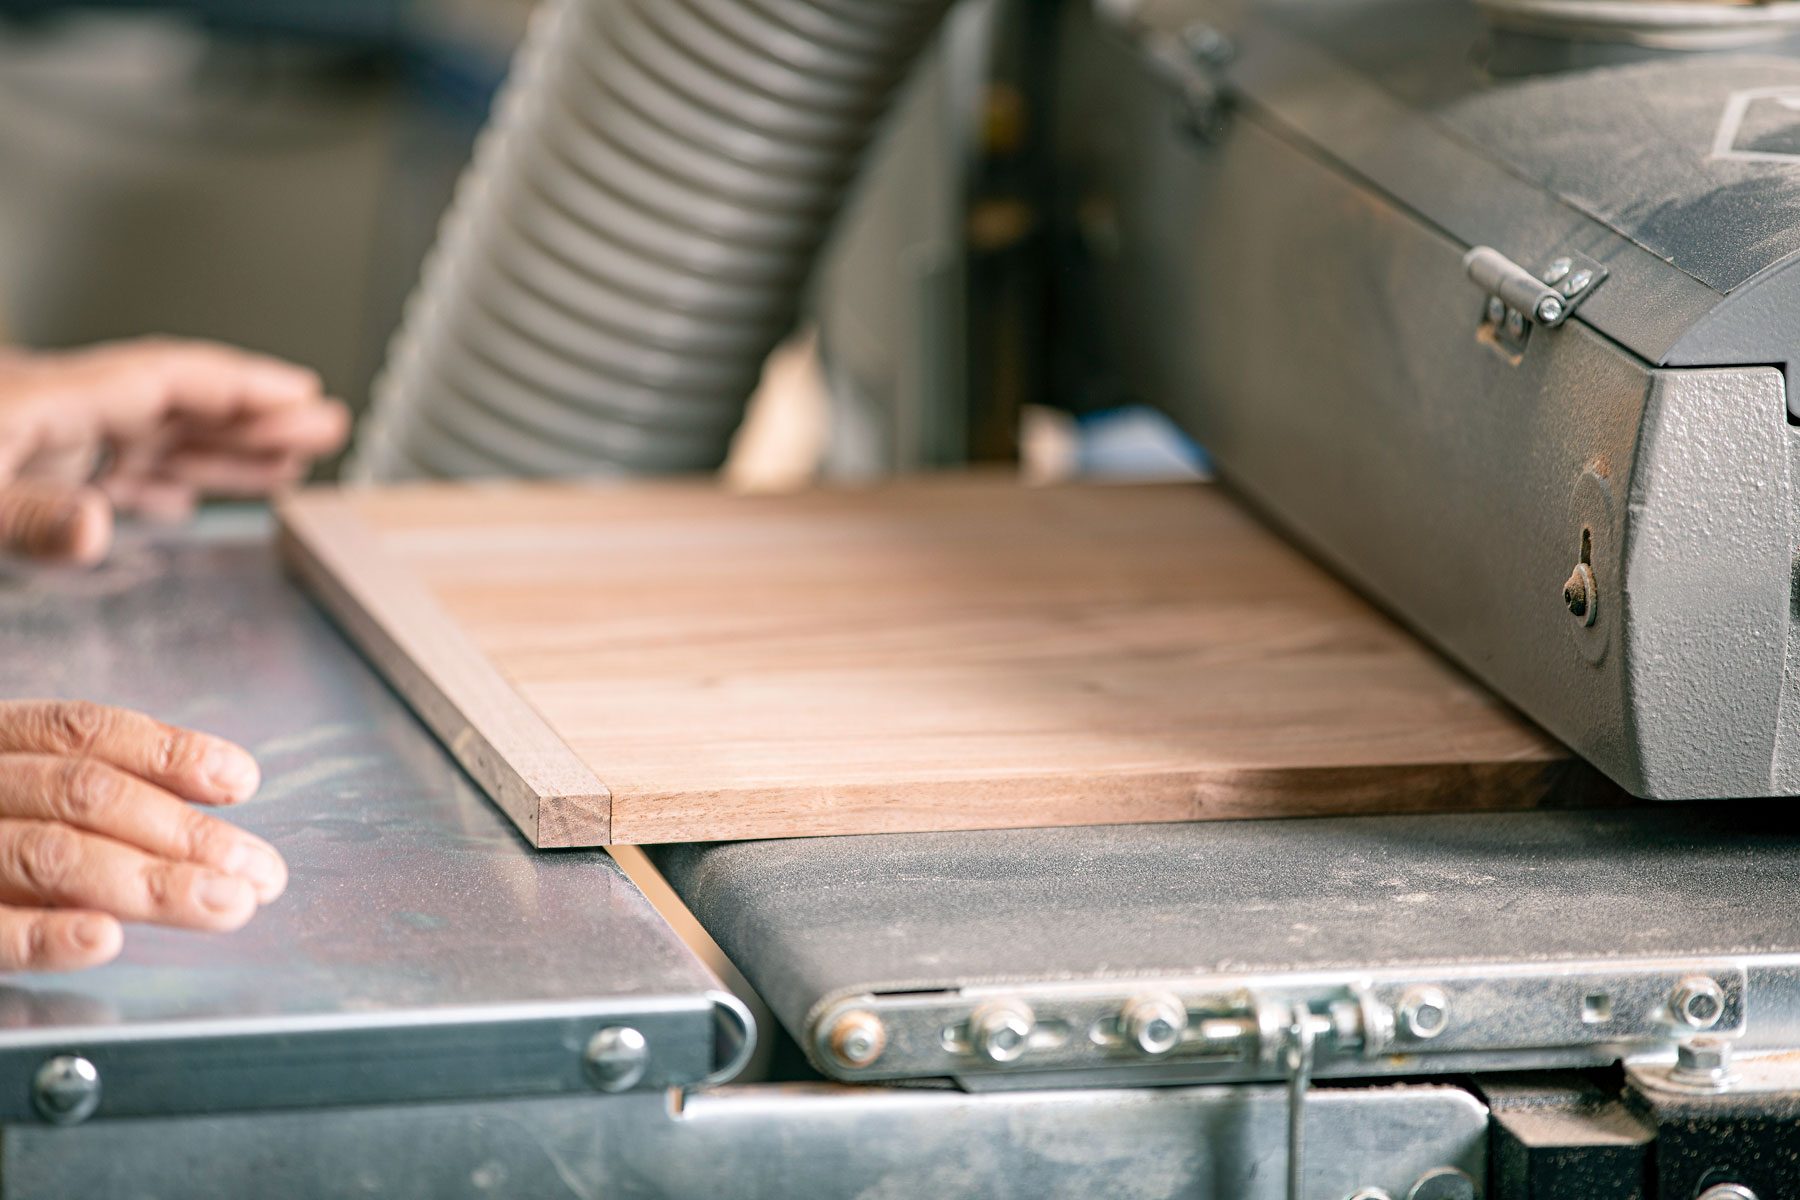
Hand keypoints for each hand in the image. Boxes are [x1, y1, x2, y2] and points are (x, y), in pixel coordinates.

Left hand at [0, 338, 348, 563]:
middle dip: (257, 418)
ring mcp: (39, 443)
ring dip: (221, 453)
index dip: (244, 387)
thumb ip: (29, 512)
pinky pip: (109, 473)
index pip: (168, 381)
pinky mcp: (24, 473)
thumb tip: (93, 530)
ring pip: (150, 440)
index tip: (307, 396)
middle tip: (327, 429)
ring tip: (287, 468)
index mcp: (43, 402)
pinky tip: (183, 503)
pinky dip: (160, 485)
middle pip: (176, 406)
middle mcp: (52, 415)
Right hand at [0, 700, 285, 970]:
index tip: (241, 779)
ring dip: (147, 883)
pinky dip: (42, 934)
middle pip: (82, 794)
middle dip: (184, 834)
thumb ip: (86, 785)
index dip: (168, 752)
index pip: (82, 731)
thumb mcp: (15, 788)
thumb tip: (223, 783)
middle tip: (258, 874)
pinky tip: (102, 939)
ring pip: (46, 853)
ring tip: (222, 907)